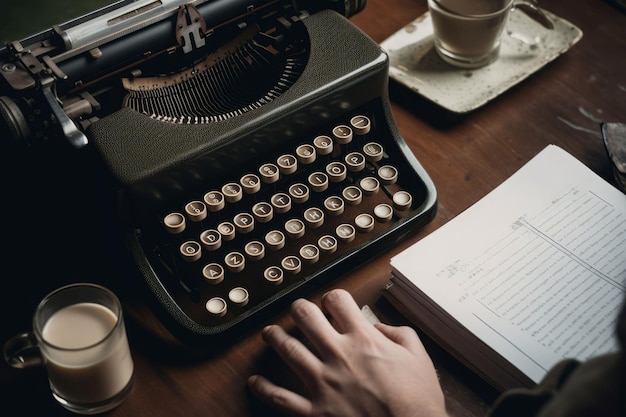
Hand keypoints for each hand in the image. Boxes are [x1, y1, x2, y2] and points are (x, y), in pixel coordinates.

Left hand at [247, 288, 447, 416]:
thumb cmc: (417, 402)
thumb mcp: (419, 357)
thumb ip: (398, 334)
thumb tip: (379, 326)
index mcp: (364, 340)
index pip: (338, 301)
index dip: (333, 297)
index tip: (332, 303)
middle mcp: (339, 356)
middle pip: (306, 317)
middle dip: (300, 309)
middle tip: (298, 310)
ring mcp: (323, 383)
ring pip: (288, 349)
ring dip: (275, 337)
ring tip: (269, 333)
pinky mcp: (315, 411)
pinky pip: (281, 398)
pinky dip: (264, 388)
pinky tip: (254, 381)